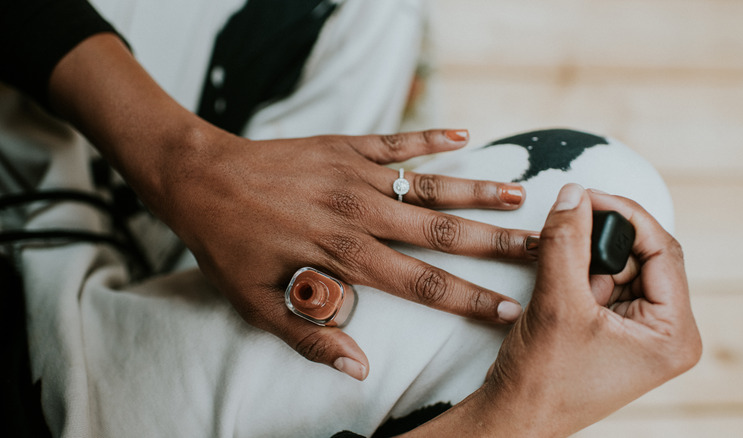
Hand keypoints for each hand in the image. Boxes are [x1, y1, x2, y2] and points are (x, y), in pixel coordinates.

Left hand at [154, 129, 535, 379]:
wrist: (199, 178)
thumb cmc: (228, 245)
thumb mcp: (257, 305)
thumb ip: (312, 337)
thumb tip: (360, 368)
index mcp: (345, 256)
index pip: (424, 285)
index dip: (471, 300)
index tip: (512, 310)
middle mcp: (361, 213)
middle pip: (443, 234)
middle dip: (497, 245)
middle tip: (542, 249)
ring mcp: (356, 174)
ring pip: (430, 185)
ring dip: (477, 193)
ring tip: (520, 197)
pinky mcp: (346, 145)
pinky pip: (398, 140)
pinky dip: (432, 137)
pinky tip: (466, 135)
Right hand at [405, 184, 700, 435]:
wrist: (515, 417)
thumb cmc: (542, 381)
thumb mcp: (556, 303)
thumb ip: (566, 242)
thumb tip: (573, 193)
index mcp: (673, 333)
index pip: (662, 250)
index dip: (624, 214)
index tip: (586, 195)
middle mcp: (666, 333)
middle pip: (641, 256)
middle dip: (599, 242)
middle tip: (564, 230)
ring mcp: (641, 333)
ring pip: (618, 266)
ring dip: (584, 259)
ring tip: (556, 278)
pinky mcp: (616, 331)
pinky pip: (603, 284)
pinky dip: (578, 275)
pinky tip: (557, 288)